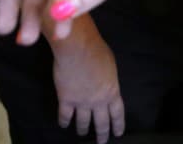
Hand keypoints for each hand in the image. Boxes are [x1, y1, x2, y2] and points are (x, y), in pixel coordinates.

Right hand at [51, 21, 124, 143]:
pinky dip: (64, 121)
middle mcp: (98, 101)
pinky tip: (64, 125)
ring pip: (83, 122)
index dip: (118, 125)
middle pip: (102, 122)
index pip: (117, 113)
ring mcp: (82, 102)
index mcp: (112, 91)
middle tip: (102, 142)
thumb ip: (109, 80)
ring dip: (83, 129)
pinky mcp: (66, 99)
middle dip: (102, 134)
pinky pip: (65, 115)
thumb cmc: (97, 51)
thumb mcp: (111, 67)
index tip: (117, 134)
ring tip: (83, 134)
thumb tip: (106, 86)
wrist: (78, 48)